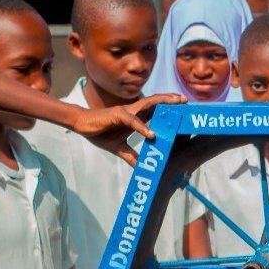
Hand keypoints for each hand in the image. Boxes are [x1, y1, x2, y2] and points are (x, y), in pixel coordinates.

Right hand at [66, 95, 183, 164]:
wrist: (82, 125)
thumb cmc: (100, 132)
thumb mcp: (119, 148)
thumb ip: (131, 156)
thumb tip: (141, 168)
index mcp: (136, 117)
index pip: (156, 111)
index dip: (169, 109)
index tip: (183, 110)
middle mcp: (133, 111)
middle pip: (156, 103)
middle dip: (171, 100)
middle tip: (186, 100)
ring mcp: (126, 112)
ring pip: (148, 104)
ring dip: (163, 103)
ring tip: (177, 104)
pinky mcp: (117, 115)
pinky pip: (132, 121)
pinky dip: (142, 127)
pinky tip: (151, 134)